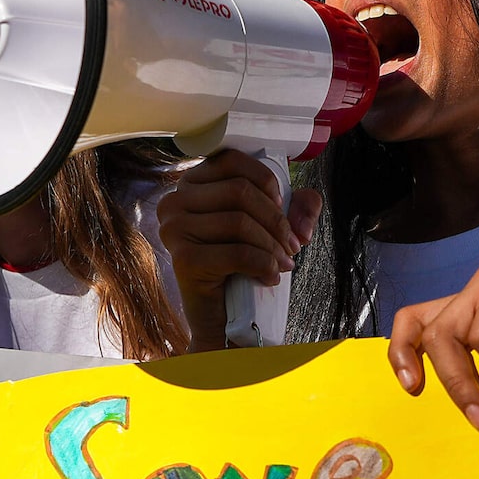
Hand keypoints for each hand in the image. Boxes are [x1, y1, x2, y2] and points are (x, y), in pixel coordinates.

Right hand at [155, 150, 322, 351]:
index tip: (281, 208)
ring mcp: (174, 230)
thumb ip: (298, 205)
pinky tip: (270, 276)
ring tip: (284, 263)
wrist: (222, 317)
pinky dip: (263, 265)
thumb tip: (305, 206)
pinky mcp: (183, 259)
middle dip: (276, 221)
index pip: (231, 161)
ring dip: (273, 246)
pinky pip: (237, 252)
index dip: (266, 181)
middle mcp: (174, 202)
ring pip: (239, 221)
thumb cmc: (243, 267)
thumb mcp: (274, 227)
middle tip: (292, 246)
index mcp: (192, 184)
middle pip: (240, 191)